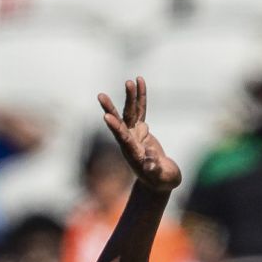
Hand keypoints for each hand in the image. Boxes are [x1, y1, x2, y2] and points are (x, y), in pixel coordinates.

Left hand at [98, 77, 180, 193]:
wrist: (158, 181)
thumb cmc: (161, 181)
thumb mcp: (160, 177)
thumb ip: (154, 169)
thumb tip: (149, 161)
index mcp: (133, 153)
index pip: (122, 138)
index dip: (115, 127)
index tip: (106, 116)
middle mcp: (130, 142)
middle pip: (119, 123)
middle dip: (111, 109)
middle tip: (100, 96)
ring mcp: (134, 134)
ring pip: (129, 113)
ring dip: (129, 97)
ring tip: (129, 81)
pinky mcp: (141, 130)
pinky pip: (141, 110)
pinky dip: (140, 97)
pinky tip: (139, 81)